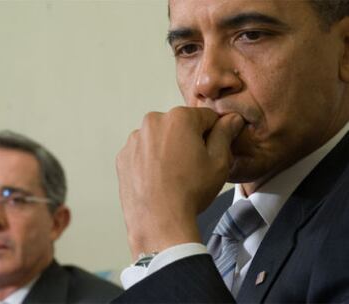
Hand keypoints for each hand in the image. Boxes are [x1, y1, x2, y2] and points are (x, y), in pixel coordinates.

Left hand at [116, 106, 244, 259]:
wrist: (159, 222)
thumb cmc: (190, 192)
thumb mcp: (219, 162)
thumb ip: (225, 134)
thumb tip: (231, 119)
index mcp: (179, 118)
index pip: (205, 117)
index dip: (214, 133)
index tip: (212, 150)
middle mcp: (153, 122)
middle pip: (179, 125)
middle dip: (188, 140)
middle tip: (192, 166)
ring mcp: (135, 140)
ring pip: (159, 138)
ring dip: (167, 149)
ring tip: (173, 175)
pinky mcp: (123, 156)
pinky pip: (142, 152)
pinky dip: (150, 161)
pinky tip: (158, 179)